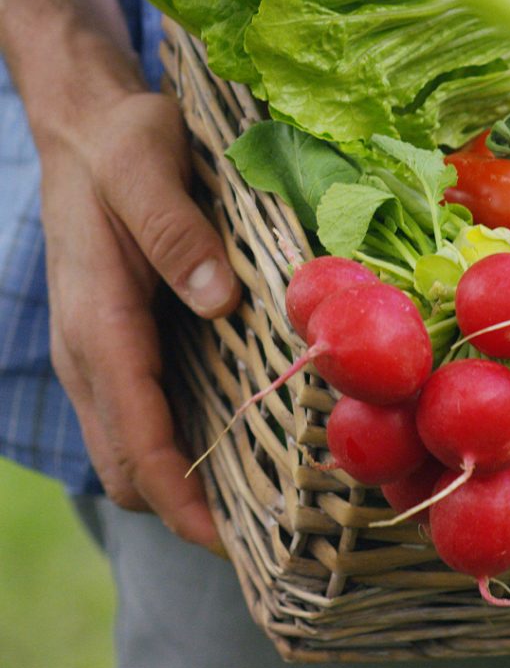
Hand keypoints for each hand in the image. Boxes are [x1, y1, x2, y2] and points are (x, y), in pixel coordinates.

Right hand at [38, 80, 239, 547]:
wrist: (87, 127)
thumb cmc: (120, 142)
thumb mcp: (146, 166)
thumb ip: (175, 232)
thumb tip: (217, 301)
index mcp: (98, 321)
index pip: (135, 437)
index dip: (180, 499)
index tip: (231, 540)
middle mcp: (89, 350)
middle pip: (128, 463)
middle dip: (184, 508)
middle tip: (265, 525)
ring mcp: (98, 349)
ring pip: (130, 445)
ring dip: (182, 482)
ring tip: (259, 494)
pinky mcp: (116, 338)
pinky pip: (140, 412)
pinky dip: (176, 443)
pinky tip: (232, 434)